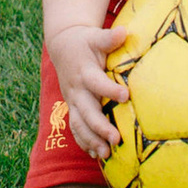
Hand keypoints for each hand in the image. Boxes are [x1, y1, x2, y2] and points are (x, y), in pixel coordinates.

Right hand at [44, 19, 126, 162]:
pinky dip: (84, 142)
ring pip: (79, 124)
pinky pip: (76, 128)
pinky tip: (95, 155)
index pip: (97, 82)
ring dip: (91, 140)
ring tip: (105, 154)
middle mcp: (77, 89)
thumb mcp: (95, 36)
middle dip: (100, 127)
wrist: (62, 46)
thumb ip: (109, 38)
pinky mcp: (73, 108)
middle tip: (116, 139)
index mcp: (84, 71)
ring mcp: (73, 101)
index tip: (125, 96)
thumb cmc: (85, 41)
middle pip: (87, 111)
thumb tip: (125, 32)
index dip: (109, 89)